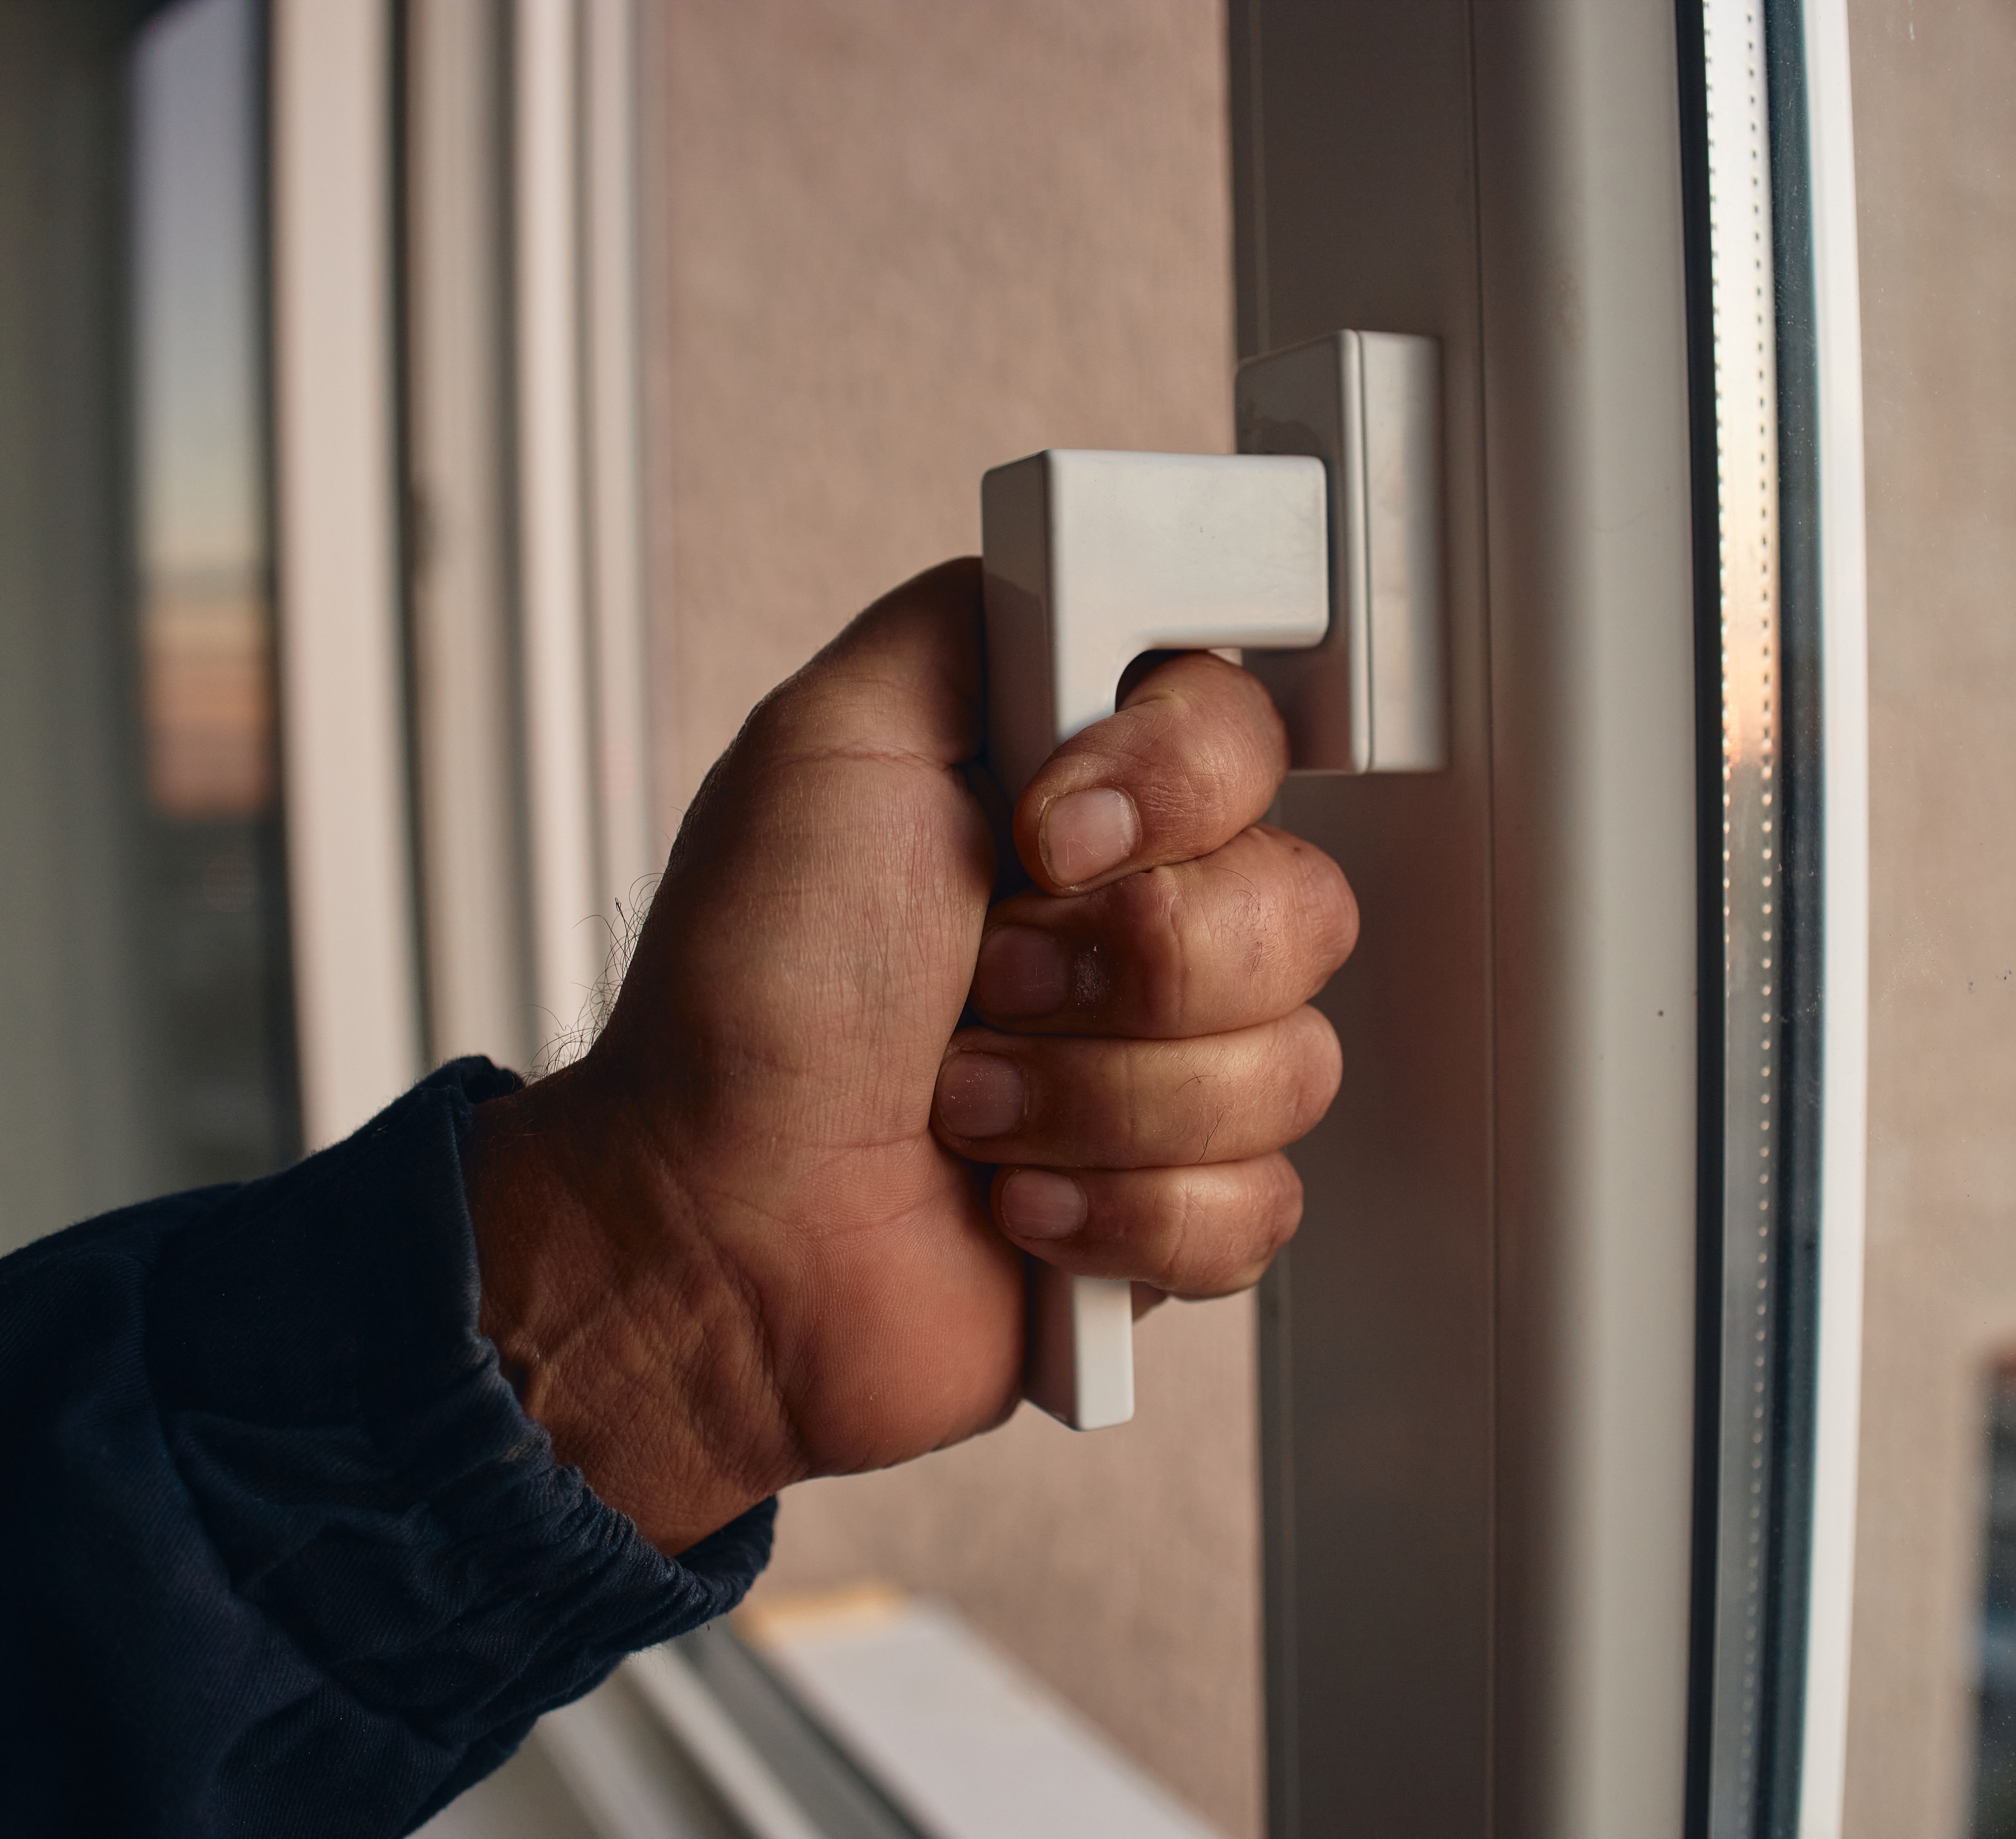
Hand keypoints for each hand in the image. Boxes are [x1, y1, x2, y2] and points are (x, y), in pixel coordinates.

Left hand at [462, 560, 1356, 1551]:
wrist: (717, 1231)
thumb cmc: (746, 1005)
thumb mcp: (826, 745)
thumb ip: (969, 624)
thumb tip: (1088, 572)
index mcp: (1083, 804)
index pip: (1249, 739)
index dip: (1173, 794)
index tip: (1044, 836)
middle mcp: (1143, 927)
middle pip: (1298, 907)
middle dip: (1119, 968)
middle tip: (981, 989)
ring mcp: (1172, 1076)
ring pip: (1290, 1066)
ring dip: (1097, 1101)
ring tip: (969, 1109)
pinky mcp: (1178, 1212)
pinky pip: (1261, 1203)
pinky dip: (1120, 1215)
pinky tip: (1018, 1206)